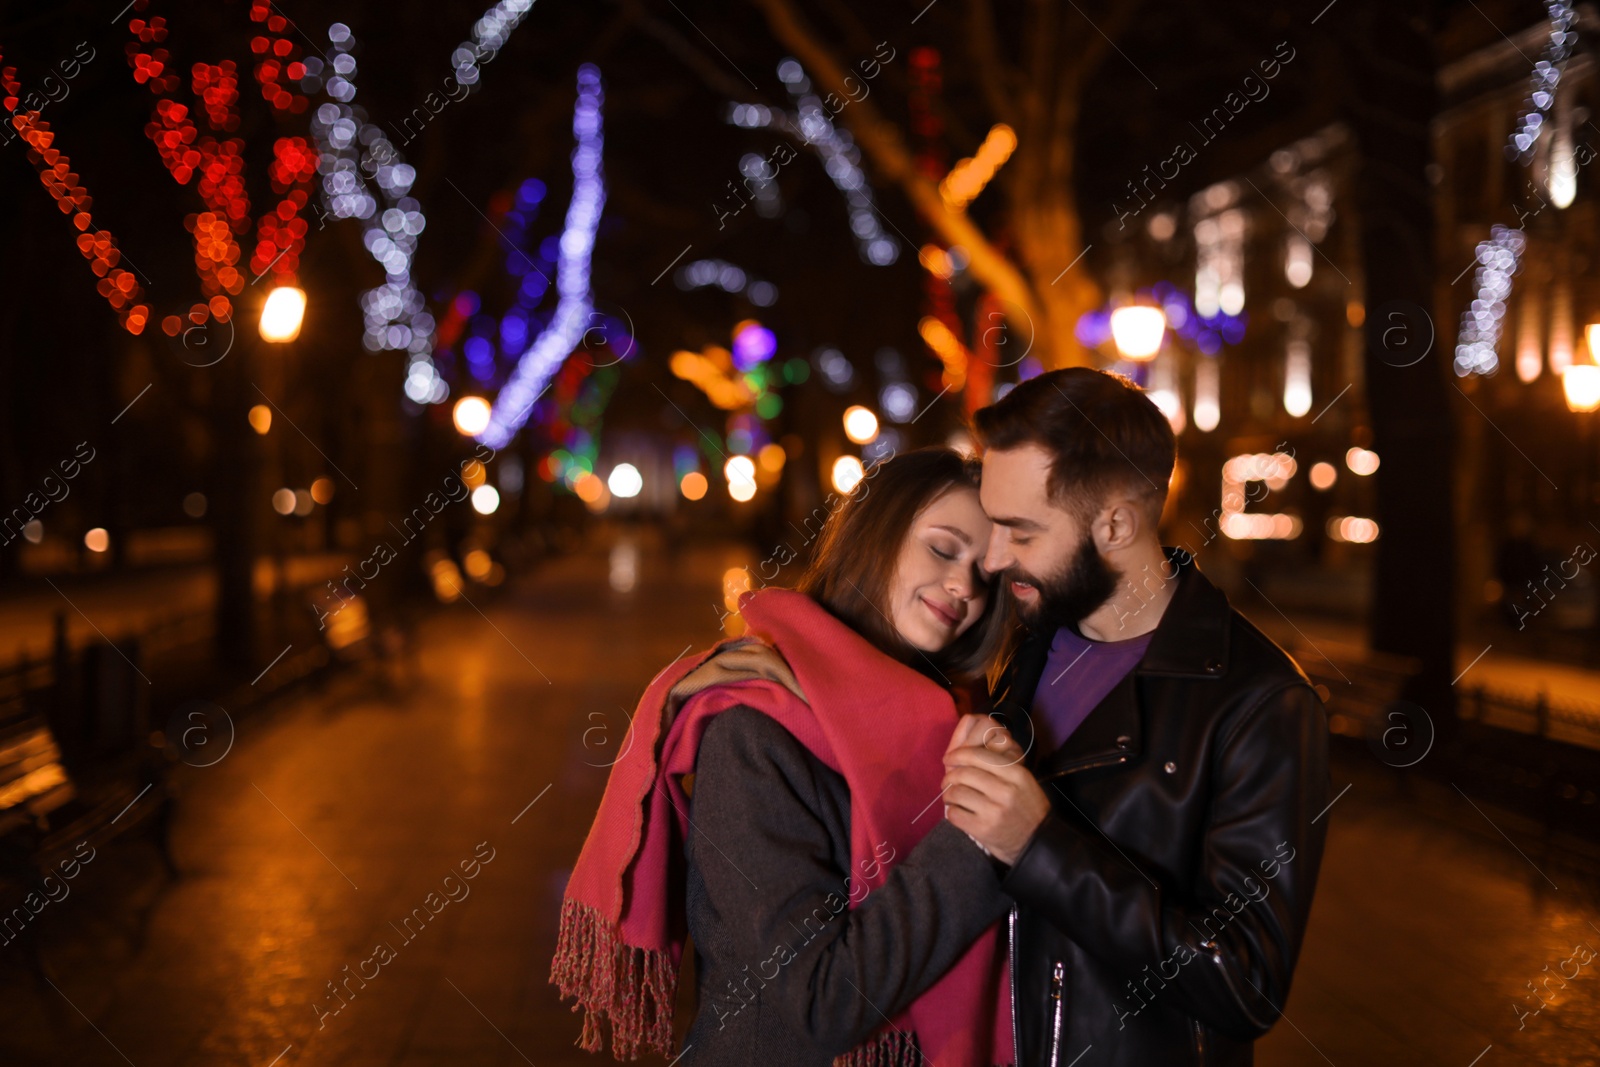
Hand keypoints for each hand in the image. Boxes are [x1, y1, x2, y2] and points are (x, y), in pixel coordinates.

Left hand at [941, 717, 1049, 865]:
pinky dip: (951, 811)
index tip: (949, 758)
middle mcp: (1005, 791)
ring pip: (957, 793)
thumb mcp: (1023, 782)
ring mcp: (993, 811)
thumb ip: (1001, 767)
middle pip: (965, 773)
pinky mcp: (983, 829)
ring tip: (950, 797)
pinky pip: (955, 814)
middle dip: (950, 776)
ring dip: (948, 794)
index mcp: (1016, 775)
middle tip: (947, 781)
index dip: (960, 754)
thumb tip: (968, 753)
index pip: (980, 756)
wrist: (1037, 842)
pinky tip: (956, 811)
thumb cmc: (1027, 808)